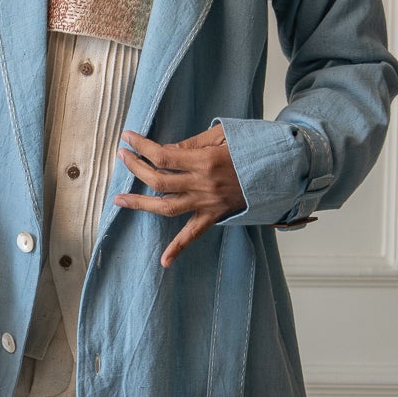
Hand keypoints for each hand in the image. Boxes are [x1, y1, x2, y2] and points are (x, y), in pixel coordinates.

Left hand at [114, 123, 246, 266]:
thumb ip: (191, 144)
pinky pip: (193, 235)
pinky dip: (178, 248)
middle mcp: (202, 184)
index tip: (127, 138)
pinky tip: (164, 261)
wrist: (279, 170)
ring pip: (166, 207)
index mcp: (204, 161)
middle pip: (158, 180)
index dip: (141, 146)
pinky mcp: (214, 216)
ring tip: (118, 199)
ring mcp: (207, 203)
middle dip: (135, 168)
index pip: (162, 155)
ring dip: (140, 204)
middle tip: (121, 157)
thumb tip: (165, 151)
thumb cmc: (251, 148)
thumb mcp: (222, 135)